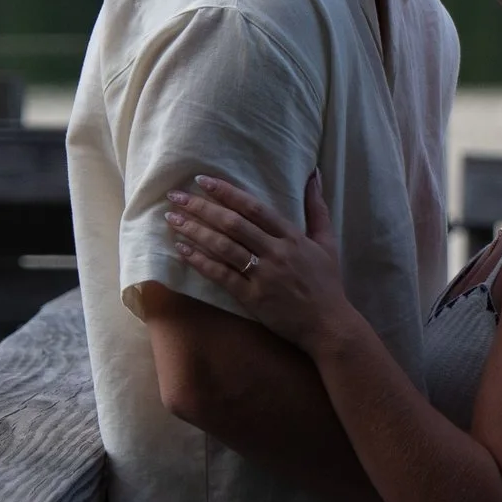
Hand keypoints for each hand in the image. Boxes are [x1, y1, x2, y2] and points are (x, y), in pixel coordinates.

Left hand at [166, 173, 354, 355]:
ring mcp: (263, 275)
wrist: (328, 325)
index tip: (203, 181)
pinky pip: (222, 275)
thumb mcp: (327, 242)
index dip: (227, 192)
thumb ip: (317, 209)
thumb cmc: (326, 284)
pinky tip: (182, 250)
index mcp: (291, 236)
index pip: (254, 207)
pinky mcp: (253, 298)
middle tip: (176, 196)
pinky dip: (201, 262)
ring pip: (223, 247)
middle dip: (202, 207)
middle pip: (232, 223)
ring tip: (172, 219)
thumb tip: (313, 176)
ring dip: (195, 231)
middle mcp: (275, 252)